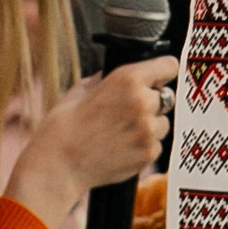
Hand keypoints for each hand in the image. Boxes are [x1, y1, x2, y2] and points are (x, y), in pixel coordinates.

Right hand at [6, 56, 178, 222]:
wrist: (58, 162)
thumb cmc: (65, 124)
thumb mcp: (84, 88)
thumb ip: (111, 79)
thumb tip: (125, 76)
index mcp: (129, 79)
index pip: (169, 66)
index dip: (162, 72)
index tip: (159, 78)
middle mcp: (144, 102)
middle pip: (167, 97)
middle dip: (152, 103)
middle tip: (128, 112)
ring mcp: (148, 130)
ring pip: (163, 123)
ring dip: (149, 126)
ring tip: (120, 133)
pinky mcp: (149, 153)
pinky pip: (155, 145)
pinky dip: (143, 147)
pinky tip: (120, 147)